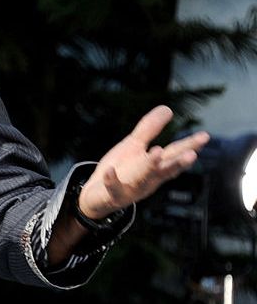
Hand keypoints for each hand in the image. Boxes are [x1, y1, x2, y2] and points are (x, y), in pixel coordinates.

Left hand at [77, 105, 209, 218]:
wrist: (97, 195)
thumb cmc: (121, 169)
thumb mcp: (134, 146)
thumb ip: (149, 129)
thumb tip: (168, 108)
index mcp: (155, 165)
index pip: (174, 154)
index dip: (189, 146)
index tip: (205, 136)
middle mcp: (148, 178)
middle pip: (165, 169)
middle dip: (178, 163)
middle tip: (192, 155)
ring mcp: (131, 187)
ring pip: (143, 178)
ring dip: (150, 167)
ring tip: (155, 152)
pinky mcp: (113, 194)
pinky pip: (113, 187)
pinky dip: (111, 180)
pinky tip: (109, 171)